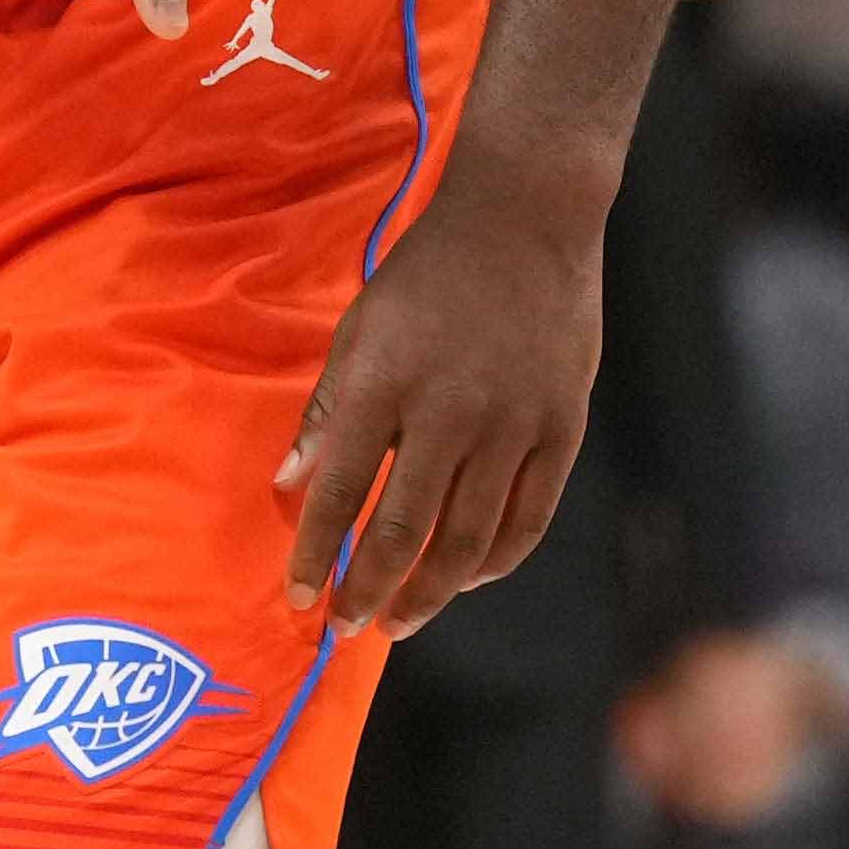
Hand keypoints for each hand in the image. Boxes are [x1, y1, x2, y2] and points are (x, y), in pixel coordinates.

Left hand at [283, 169, 605, 630]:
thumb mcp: (359, 328)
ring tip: (401, 621)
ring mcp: (512, 425)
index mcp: (383, 384)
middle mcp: (448, 413)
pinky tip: (466, 579)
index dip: (317, 553)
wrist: (524, 222)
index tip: (299, 597)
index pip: (339, 491)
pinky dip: (495, 559)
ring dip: (431, 591)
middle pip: (405, 529)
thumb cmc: (425, 275)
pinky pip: (528, 517)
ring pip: (469, 538)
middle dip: (371, 589)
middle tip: (349, 626)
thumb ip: (327, 412)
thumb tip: (288, 484)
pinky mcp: (561, 429)